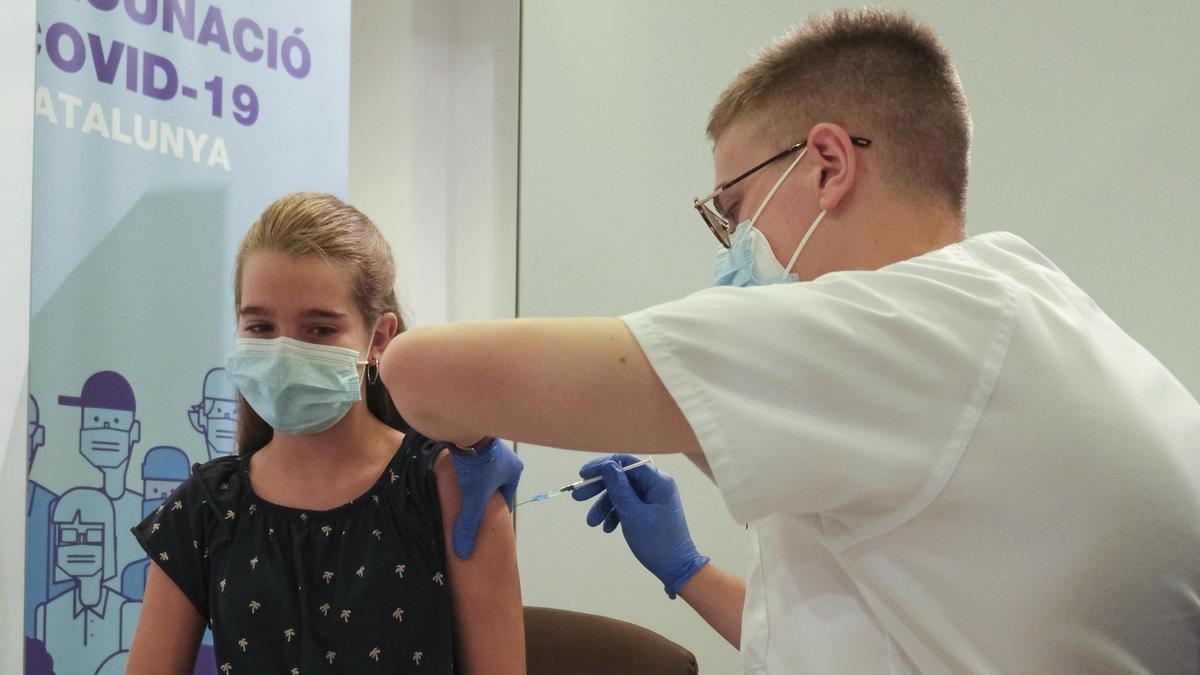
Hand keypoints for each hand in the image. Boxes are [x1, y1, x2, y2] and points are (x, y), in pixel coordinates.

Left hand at [449, 439, 522, 558]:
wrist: (464, 429)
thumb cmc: (477, 463)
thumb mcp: (474, 498)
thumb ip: (468, 524)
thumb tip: (464, 551)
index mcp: (514, 470)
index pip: (507, 496)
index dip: (498, 510)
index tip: (489, 519)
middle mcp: (507, 457)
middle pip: (496, 483)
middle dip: (487, 495)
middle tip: (475, 506)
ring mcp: (492, 445)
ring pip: (485, 469)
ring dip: (476, 479)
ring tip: (464, 491)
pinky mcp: (477, 438)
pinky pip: (474, 458)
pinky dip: (468, 466)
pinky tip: (457, 472)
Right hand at [573, 454, 708, 597]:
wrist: (676, 568)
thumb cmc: (657, 542)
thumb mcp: (633, 515)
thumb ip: (619, 488)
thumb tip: (607, 465)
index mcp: (658, 481)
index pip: (625, 462)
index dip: (602, 465)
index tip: (583, 475)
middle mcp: (656, 485)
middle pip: (621, 477)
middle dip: (599, 488)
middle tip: (578, 498)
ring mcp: (653, 497)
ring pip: (622, 493)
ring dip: (605, 506)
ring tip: (592, 523)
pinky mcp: (649, 510)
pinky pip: (628, 505)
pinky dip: (615, 514)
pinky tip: (608, 528)